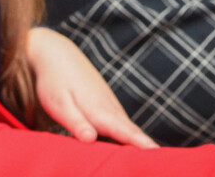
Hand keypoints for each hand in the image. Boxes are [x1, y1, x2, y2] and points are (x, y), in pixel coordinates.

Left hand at [27, 27, 158, 146]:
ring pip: (127, 126)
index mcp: (99, 110)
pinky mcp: (104, 103)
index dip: (141, 143)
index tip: (157, 153)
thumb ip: (76, 123)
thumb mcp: (59, 105)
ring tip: (151, 156)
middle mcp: (109, 107)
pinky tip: (129, 143)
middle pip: (131, 131)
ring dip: (139, 141)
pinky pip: (120, 122)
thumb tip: (91, 140)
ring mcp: (108, 103)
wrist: (56, 54)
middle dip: (146, 146)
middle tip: (159, 160)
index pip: (124, 131)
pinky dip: (129, 134)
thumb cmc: (54, 81)